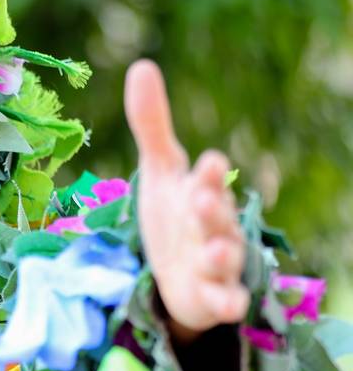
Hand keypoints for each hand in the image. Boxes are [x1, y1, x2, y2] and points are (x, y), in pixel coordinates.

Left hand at [124, 60, 249, 342]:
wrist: (179, 272)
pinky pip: (227, 299)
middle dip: (212, 207)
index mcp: (199, 192)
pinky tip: (228, 305)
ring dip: (222, 253)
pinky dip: (227, 301)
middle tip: (204, 198)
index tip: (209, 161)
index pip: (207, 177)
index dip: (209, 172)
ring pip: (224, 256)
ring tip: (217, 251)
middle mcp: (212, 225)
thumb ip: (152, 124)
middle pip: (216, 214)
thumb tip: (142, 65)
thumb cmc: (173, 214)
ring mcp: (216, 261)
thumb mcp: (159, 171)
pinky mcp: (213, 295)